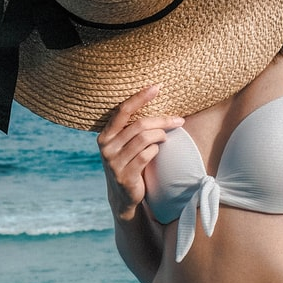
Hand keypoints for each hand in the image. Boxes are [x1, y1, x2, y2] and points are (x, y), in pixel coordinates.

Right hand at [97, 84, 182, 221]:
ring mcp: (114, 163)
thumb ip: (131, 127)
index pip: (123, 110)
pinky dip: (156, 151)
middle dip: (162, 121)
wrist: (123, 195)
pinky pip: (147, 156)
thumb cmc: (129, 161)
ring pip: (145, 139)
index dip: (140, 98)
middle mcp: (106, 147)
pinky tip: (157, 152)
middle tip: (178, 121)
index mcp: (105, 135)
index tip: (157, 87)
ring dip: (160, 136)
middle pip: (139, 125)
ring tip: (165, 137)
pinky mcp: (125, 176)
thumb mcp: (124, 143)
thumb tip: (156, 102)